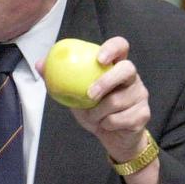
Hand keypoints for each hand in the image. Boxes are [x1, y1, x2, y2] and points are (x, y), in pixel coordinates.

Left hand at [37, 36, 150, 162]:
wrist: (111, 137)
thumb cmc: (93, 110)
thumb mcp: (73, 94)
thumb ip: (59, 79)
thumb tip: (40, 64)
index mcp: (115, 67)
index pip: (121, 46)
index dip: (113, 48)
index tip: (99, 58)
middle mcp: (132, 77)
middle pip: (127, 69)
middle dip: (107, 81)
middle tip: (89, 95)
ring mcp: (140, 94)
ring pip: (118, 101)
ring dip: (98, 113)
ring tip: (94, 117)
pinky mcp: (143, 113)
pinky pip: (122, 118)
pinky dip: (107, 124)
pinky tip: (106, 125)